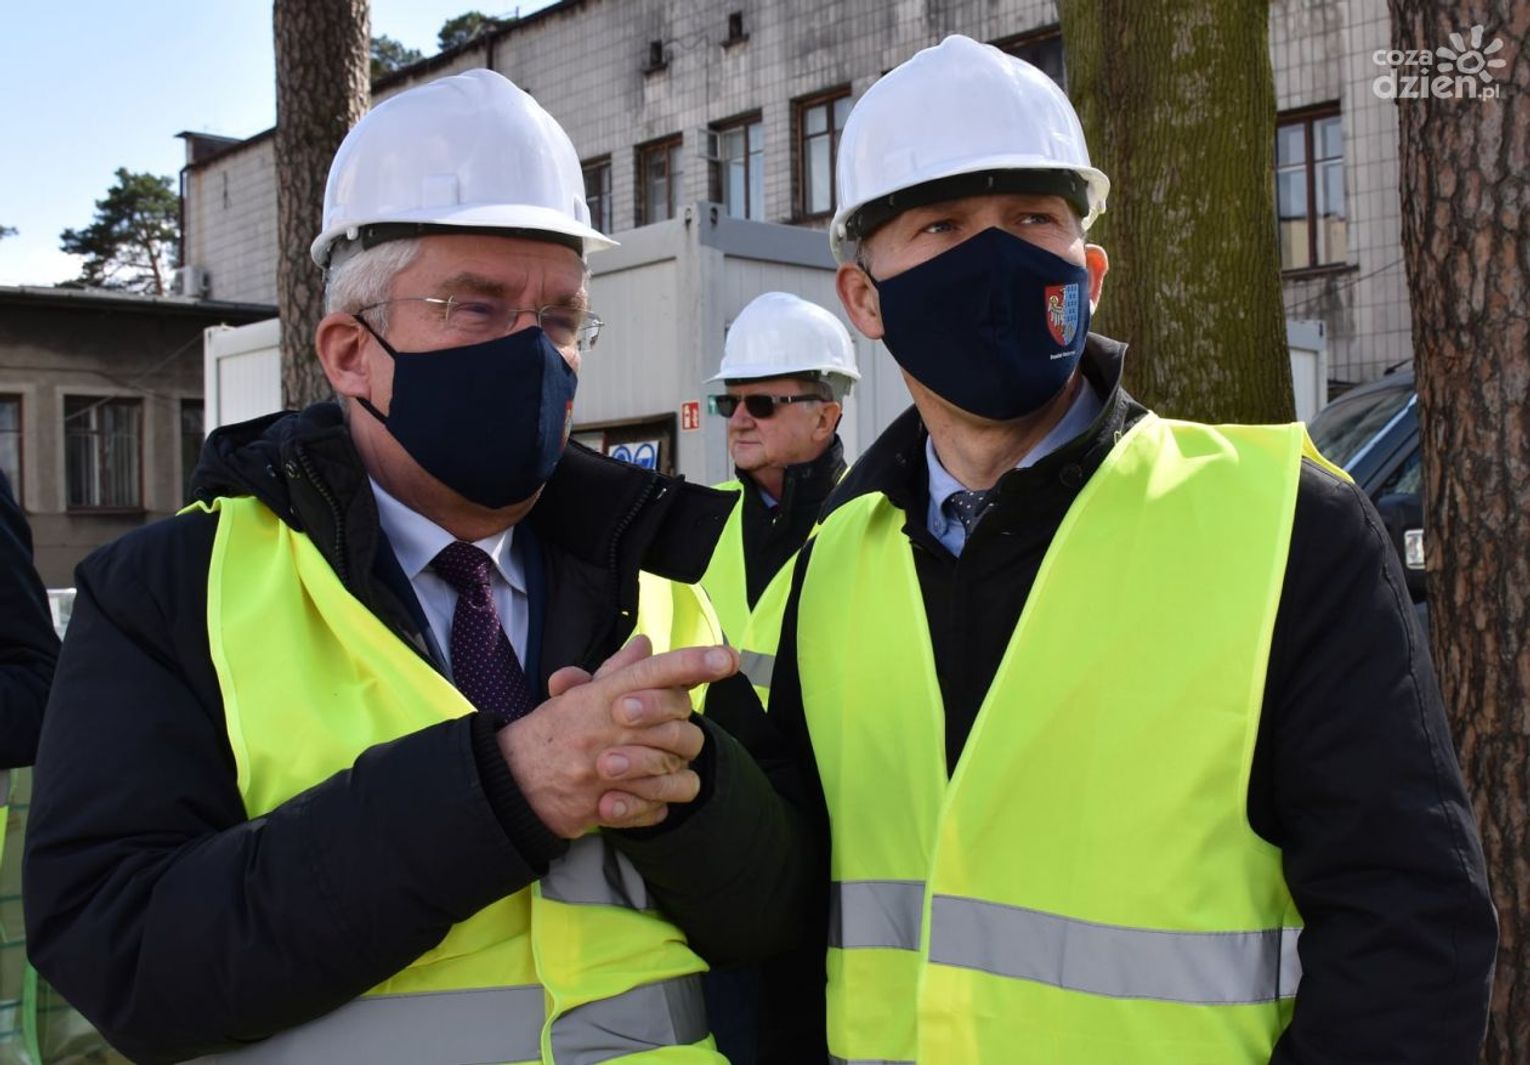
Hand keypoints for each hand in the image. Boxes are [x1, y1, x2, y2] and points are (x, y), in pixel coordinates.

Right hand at [497, 636, 736, 837]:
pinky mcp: (607, 809)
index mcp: (603, 697)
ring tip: (663, 769)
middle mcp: (608, 731)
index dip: (695, 663)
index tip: (728, 658)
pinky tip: (644, 796)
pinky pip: (658, 809)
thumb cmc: (550, 735)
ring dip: (675, 771)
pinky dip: (657, 804)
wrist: (510, 784)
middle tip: (668, 730)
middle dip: (682, 729)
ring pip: (677, 771)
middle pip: (679, 726)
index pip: (656, 673)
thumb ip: (617, 671)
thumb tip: (646, 645)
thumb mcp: (579, 695)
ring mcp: (608, 773)